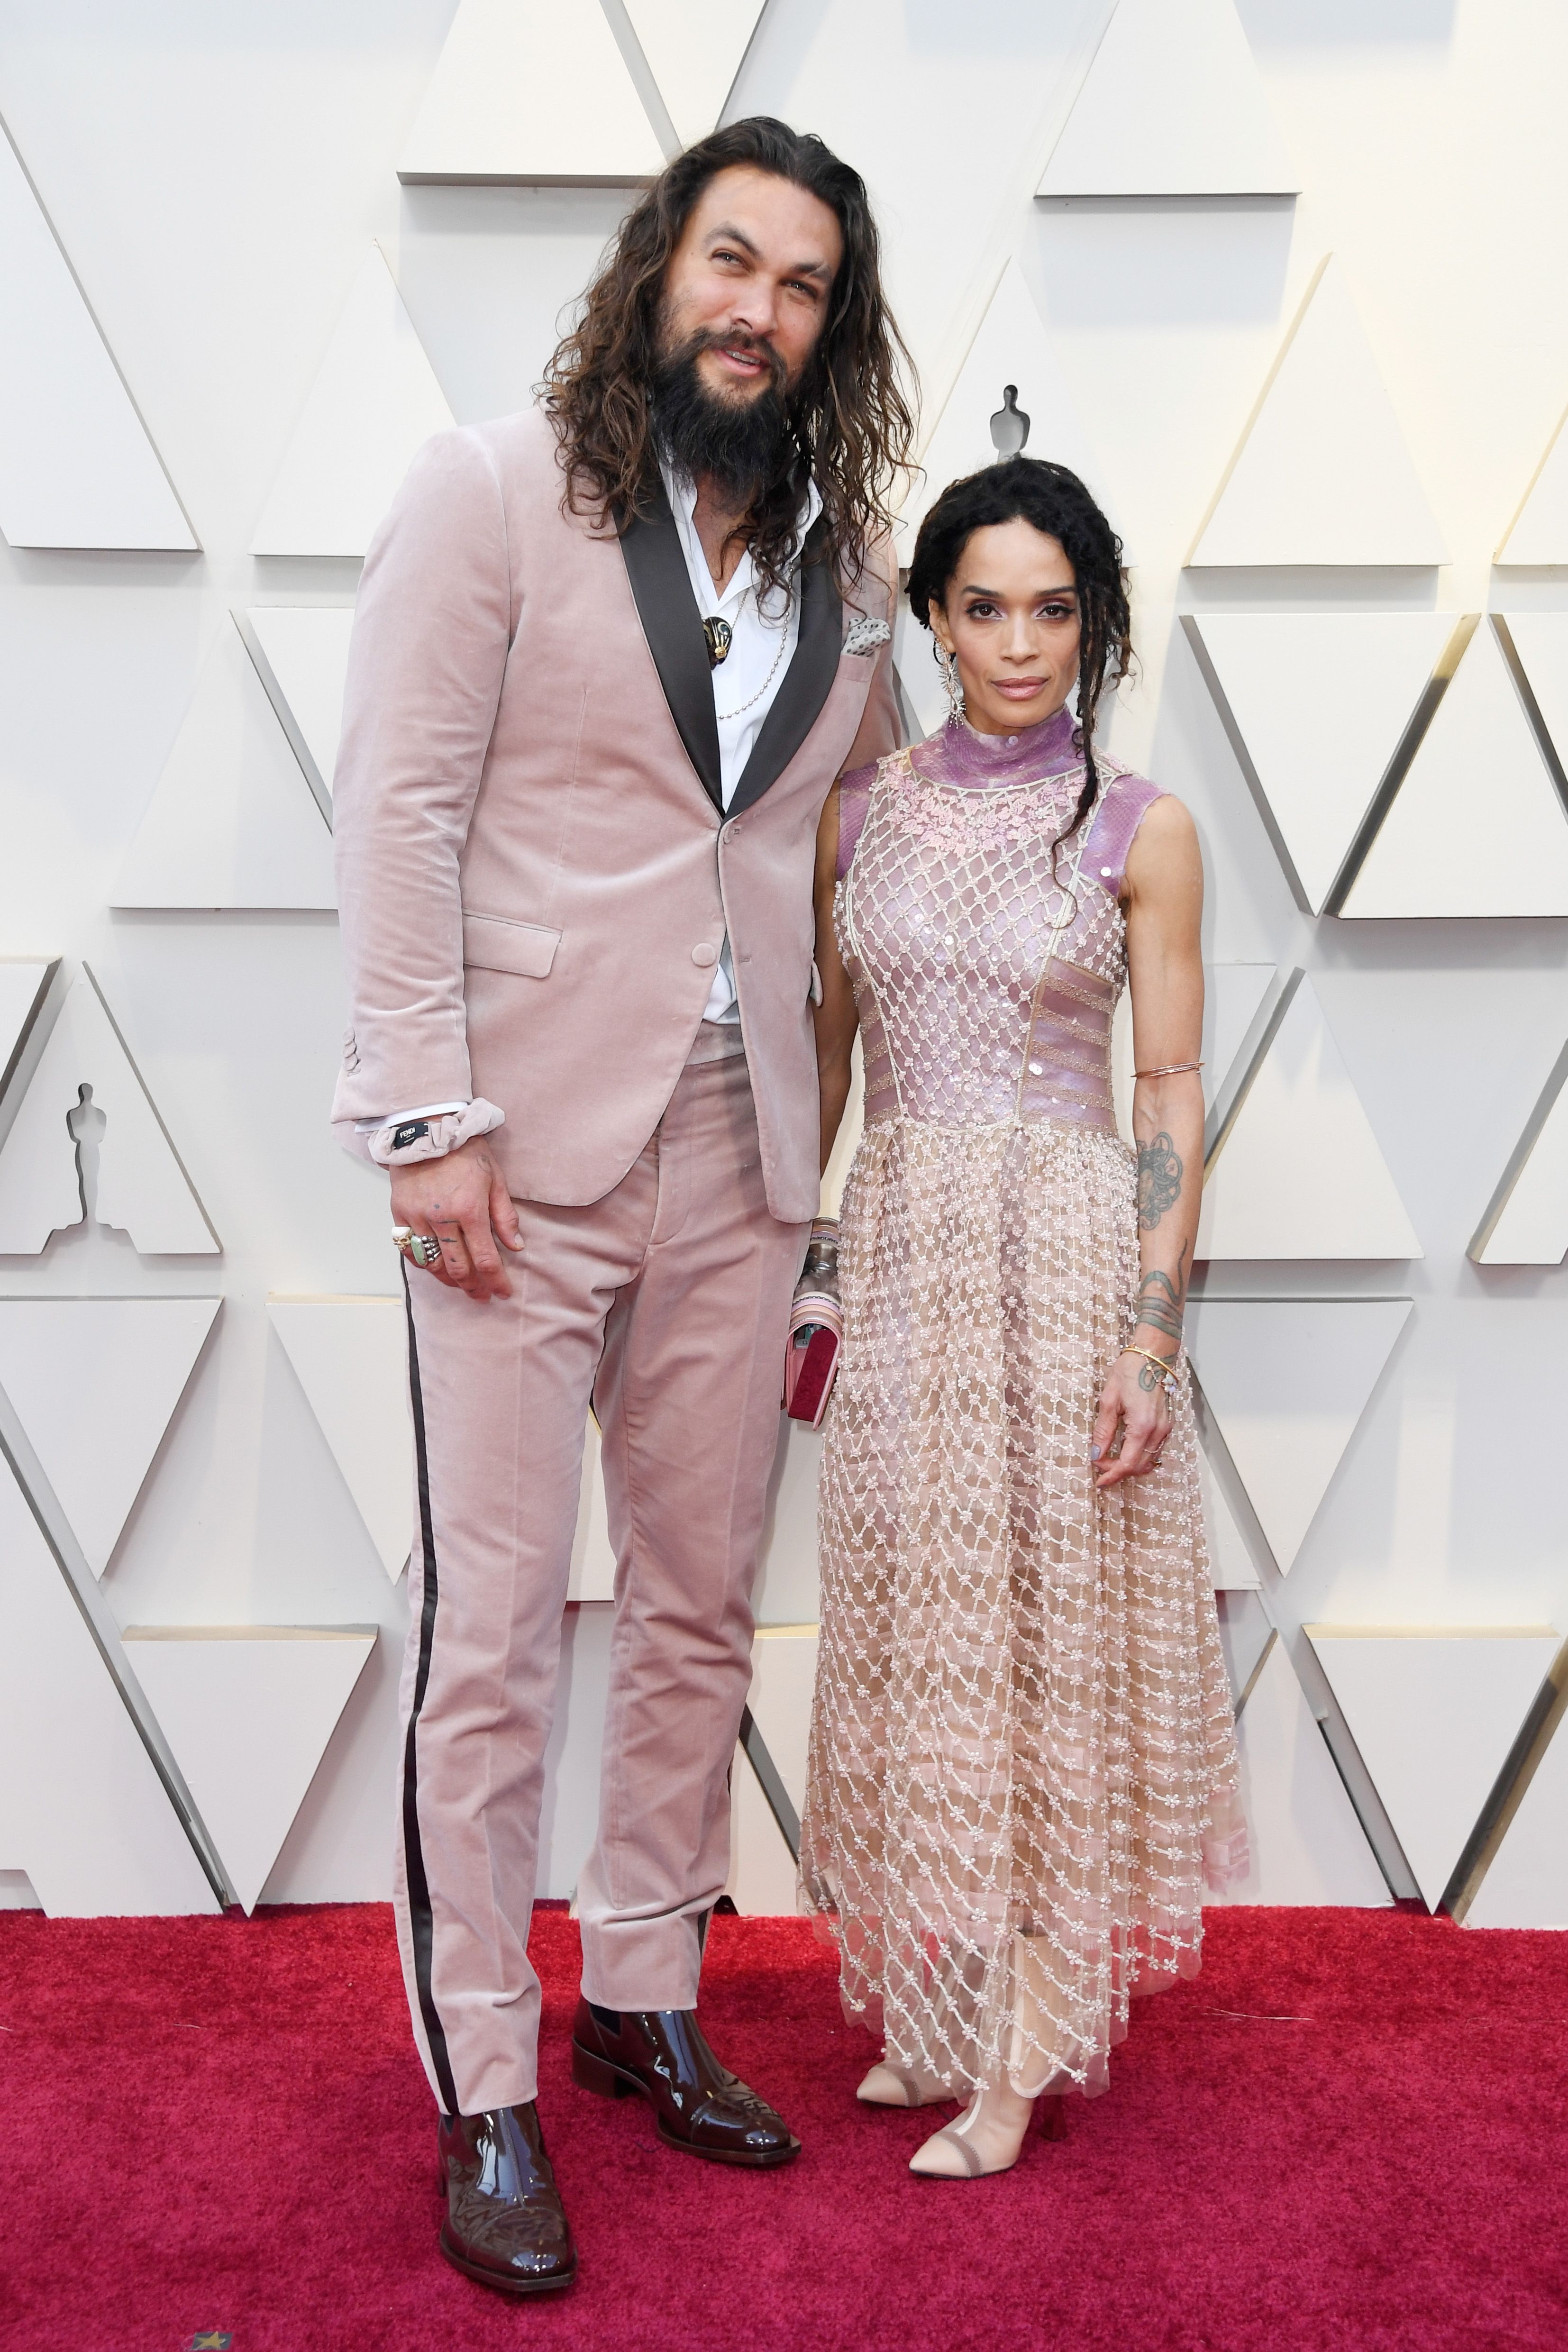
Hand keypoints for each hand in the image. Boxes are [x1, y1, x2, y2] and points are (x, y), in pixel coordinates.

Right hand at [389, 1137, 521, 1301]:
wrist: (427, 1128)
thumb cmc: (465, 1150)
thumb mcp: (495, 1178)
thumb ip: (504, 1216)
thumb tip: (516, 1246)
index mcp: (469, 1210)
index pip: (485, 1259)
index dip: (496, 1281)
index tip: (502, 1292)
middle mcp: (442, 1219)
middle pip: (458, 1268)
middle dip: (473, 1287)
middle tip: (482, 1295)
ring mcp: (417, 1218)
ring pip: (432, 1263)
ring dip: (448, 1280)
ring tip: (461, 1285)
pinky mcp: (399, 1213)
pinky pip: (409, 1249)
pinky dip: (423, 1263)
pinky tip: (434, 1267)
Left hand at [1090, 1347, 1173, 1489]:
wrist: (1152, 1356)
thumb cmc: (1129, 1372)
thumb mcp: (1109, 1401)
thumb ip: (1103, 1431)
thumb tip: (1096, 1453)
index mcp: (1142, 1426)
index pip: (1127, 1463)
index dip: (1112, 1475)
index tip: (1099, 1481)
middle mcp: (1158, 1431)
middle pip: (1139, 1467)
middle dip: (1119, 1471)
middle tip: (1100, 1467)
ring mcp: (1165, 1429)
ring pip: (1149, 1461)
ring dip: (1130, 1465)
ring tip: (1110, 1460)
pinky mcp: (1166, 1425)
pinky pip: (1154, 1450)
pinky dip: (1140, 1456)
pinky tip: (1125, 1450)